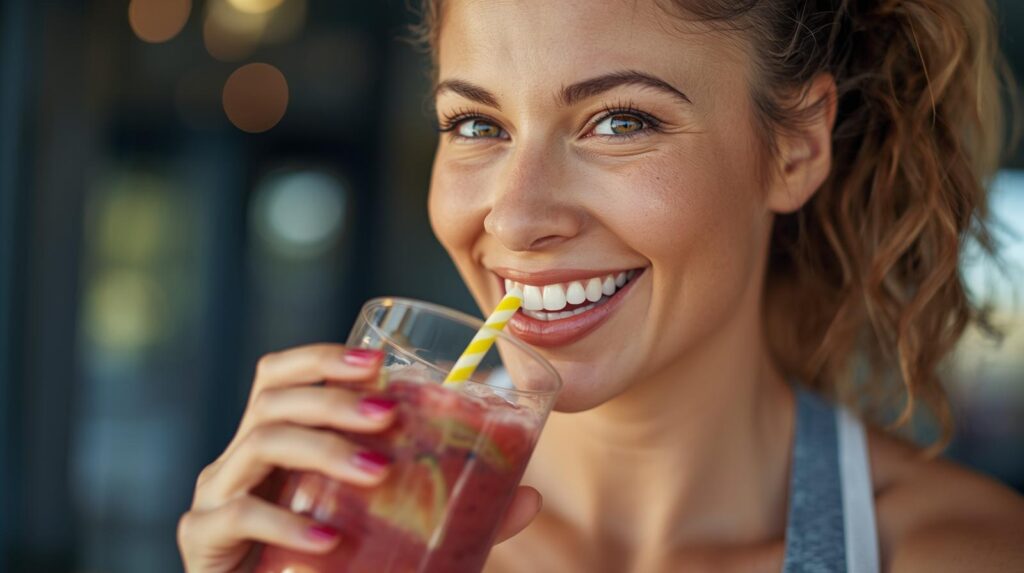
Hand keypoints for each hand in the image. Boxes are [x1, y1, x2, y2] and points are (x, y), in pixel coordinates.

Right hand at [177, 343, 541, 572]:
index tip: (378, 364)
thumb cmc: (329, 559)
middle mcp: (242, 454)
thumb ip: (453, 513)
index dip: (324, 358)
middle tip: (389, 416)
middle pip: (272, 396)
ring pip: (260, 442)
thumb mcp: (391, 527)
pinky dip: (286, 524)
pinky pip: (238, 516)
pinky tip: (329, 541)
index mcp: (280, 436)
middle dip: (333, 396)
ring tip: (377, 472)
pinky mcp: (203, 537)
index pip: (284, 373)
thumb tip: (529, 498)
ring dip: (323, 448)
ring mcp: (217, 493)